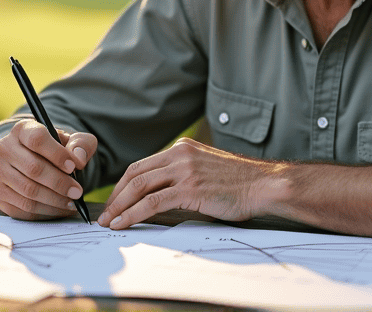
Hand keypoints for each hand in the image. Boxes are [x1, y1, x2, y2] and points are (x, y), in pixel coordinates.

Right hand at [0, 119, 96, 219]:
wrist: (33, 162)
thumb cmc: (55, 150)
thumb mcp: (72, 141)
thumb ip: (81, 144)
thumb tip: (79, 159)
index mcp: (22, 129)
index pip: (37, 139)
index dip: (57, 154)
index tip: (74, 167)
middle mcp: (4, 148)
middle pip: (33, 168)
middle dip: (60, 183)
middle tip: (77, 192)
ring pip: (28, 190)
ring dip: (54, 200)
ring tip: (71, 202)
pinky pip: (23, 207)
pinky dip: (45, 211)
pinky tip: (59, 209)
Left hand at [98, 138, 271, 228]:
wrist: (265, 185)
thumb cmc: (241, 183)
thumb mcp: (207, 169)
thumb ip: (185, 174)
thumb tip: (163, 195)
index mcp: (183, 148)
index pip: (143, 164)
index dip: (124, 184)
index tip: (115, 200)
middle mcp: (180, 155)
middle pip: (135, 173)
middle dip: (116, 195)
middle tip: (106, 213)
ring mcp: (184, 170)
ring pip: (139, 186)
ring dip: (119, 206)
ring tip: (109, 222)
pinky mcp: (189, 188)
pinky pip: (151, 202)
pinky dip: (132, 214)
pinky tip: (123, 224)